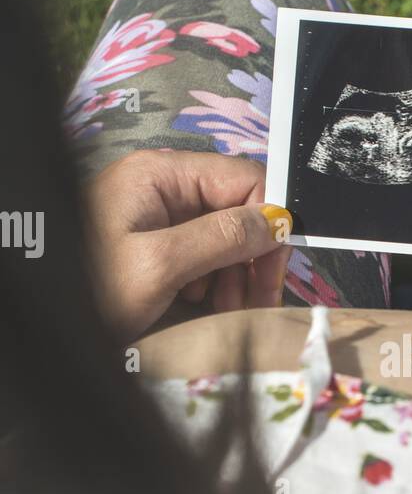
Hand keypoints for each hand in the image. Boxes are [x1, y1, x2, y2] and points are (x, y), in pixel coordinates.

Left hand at [84, 150, 292, 339]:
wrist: (52, 319)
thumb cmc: (90, 289)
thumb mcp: (159, 266)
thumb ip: (221, 239)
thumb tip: (278, 222)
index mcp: (161, 174)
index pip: (244, 179)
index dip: (268, 223)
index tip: (272, 272)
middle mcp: (163, 187)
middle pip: (238, 209)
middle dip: (252, 256)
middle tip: (254, 302)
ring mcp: (158, 215)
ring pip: (225, 235)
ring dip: (236, 274)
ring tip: (225, 309)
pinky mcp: (155, 243)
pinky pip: (203, 253)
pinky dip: (215, 281)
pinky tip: (204, 304)